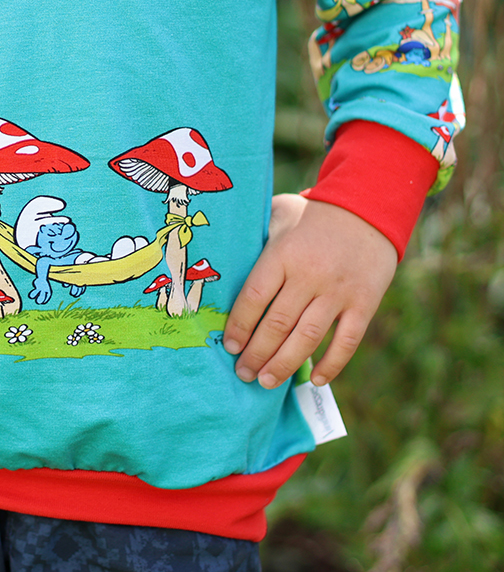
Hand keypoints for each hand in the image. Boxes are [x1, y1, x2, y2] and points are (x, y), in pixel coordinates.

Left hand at [223, 194, 395, 389]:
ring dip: (284, 365)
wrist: (368, 208)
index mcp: (282, 255)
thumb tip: (221, 258)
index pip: (254, 298)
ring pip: (307, 338)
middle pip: (277, 324)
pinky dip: (332, 364)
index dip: (239, 326)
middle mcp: (309, 276)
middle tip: (243, 373)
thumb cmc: (312, 215)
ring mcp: (338, 292)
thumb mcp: (278, 214)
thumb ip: (255, 237)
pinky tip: (315, 379)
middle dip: (256, 354)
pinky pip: (347, 341)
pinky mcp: (364, 303)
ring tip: (266, 382)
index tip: (228, 346)